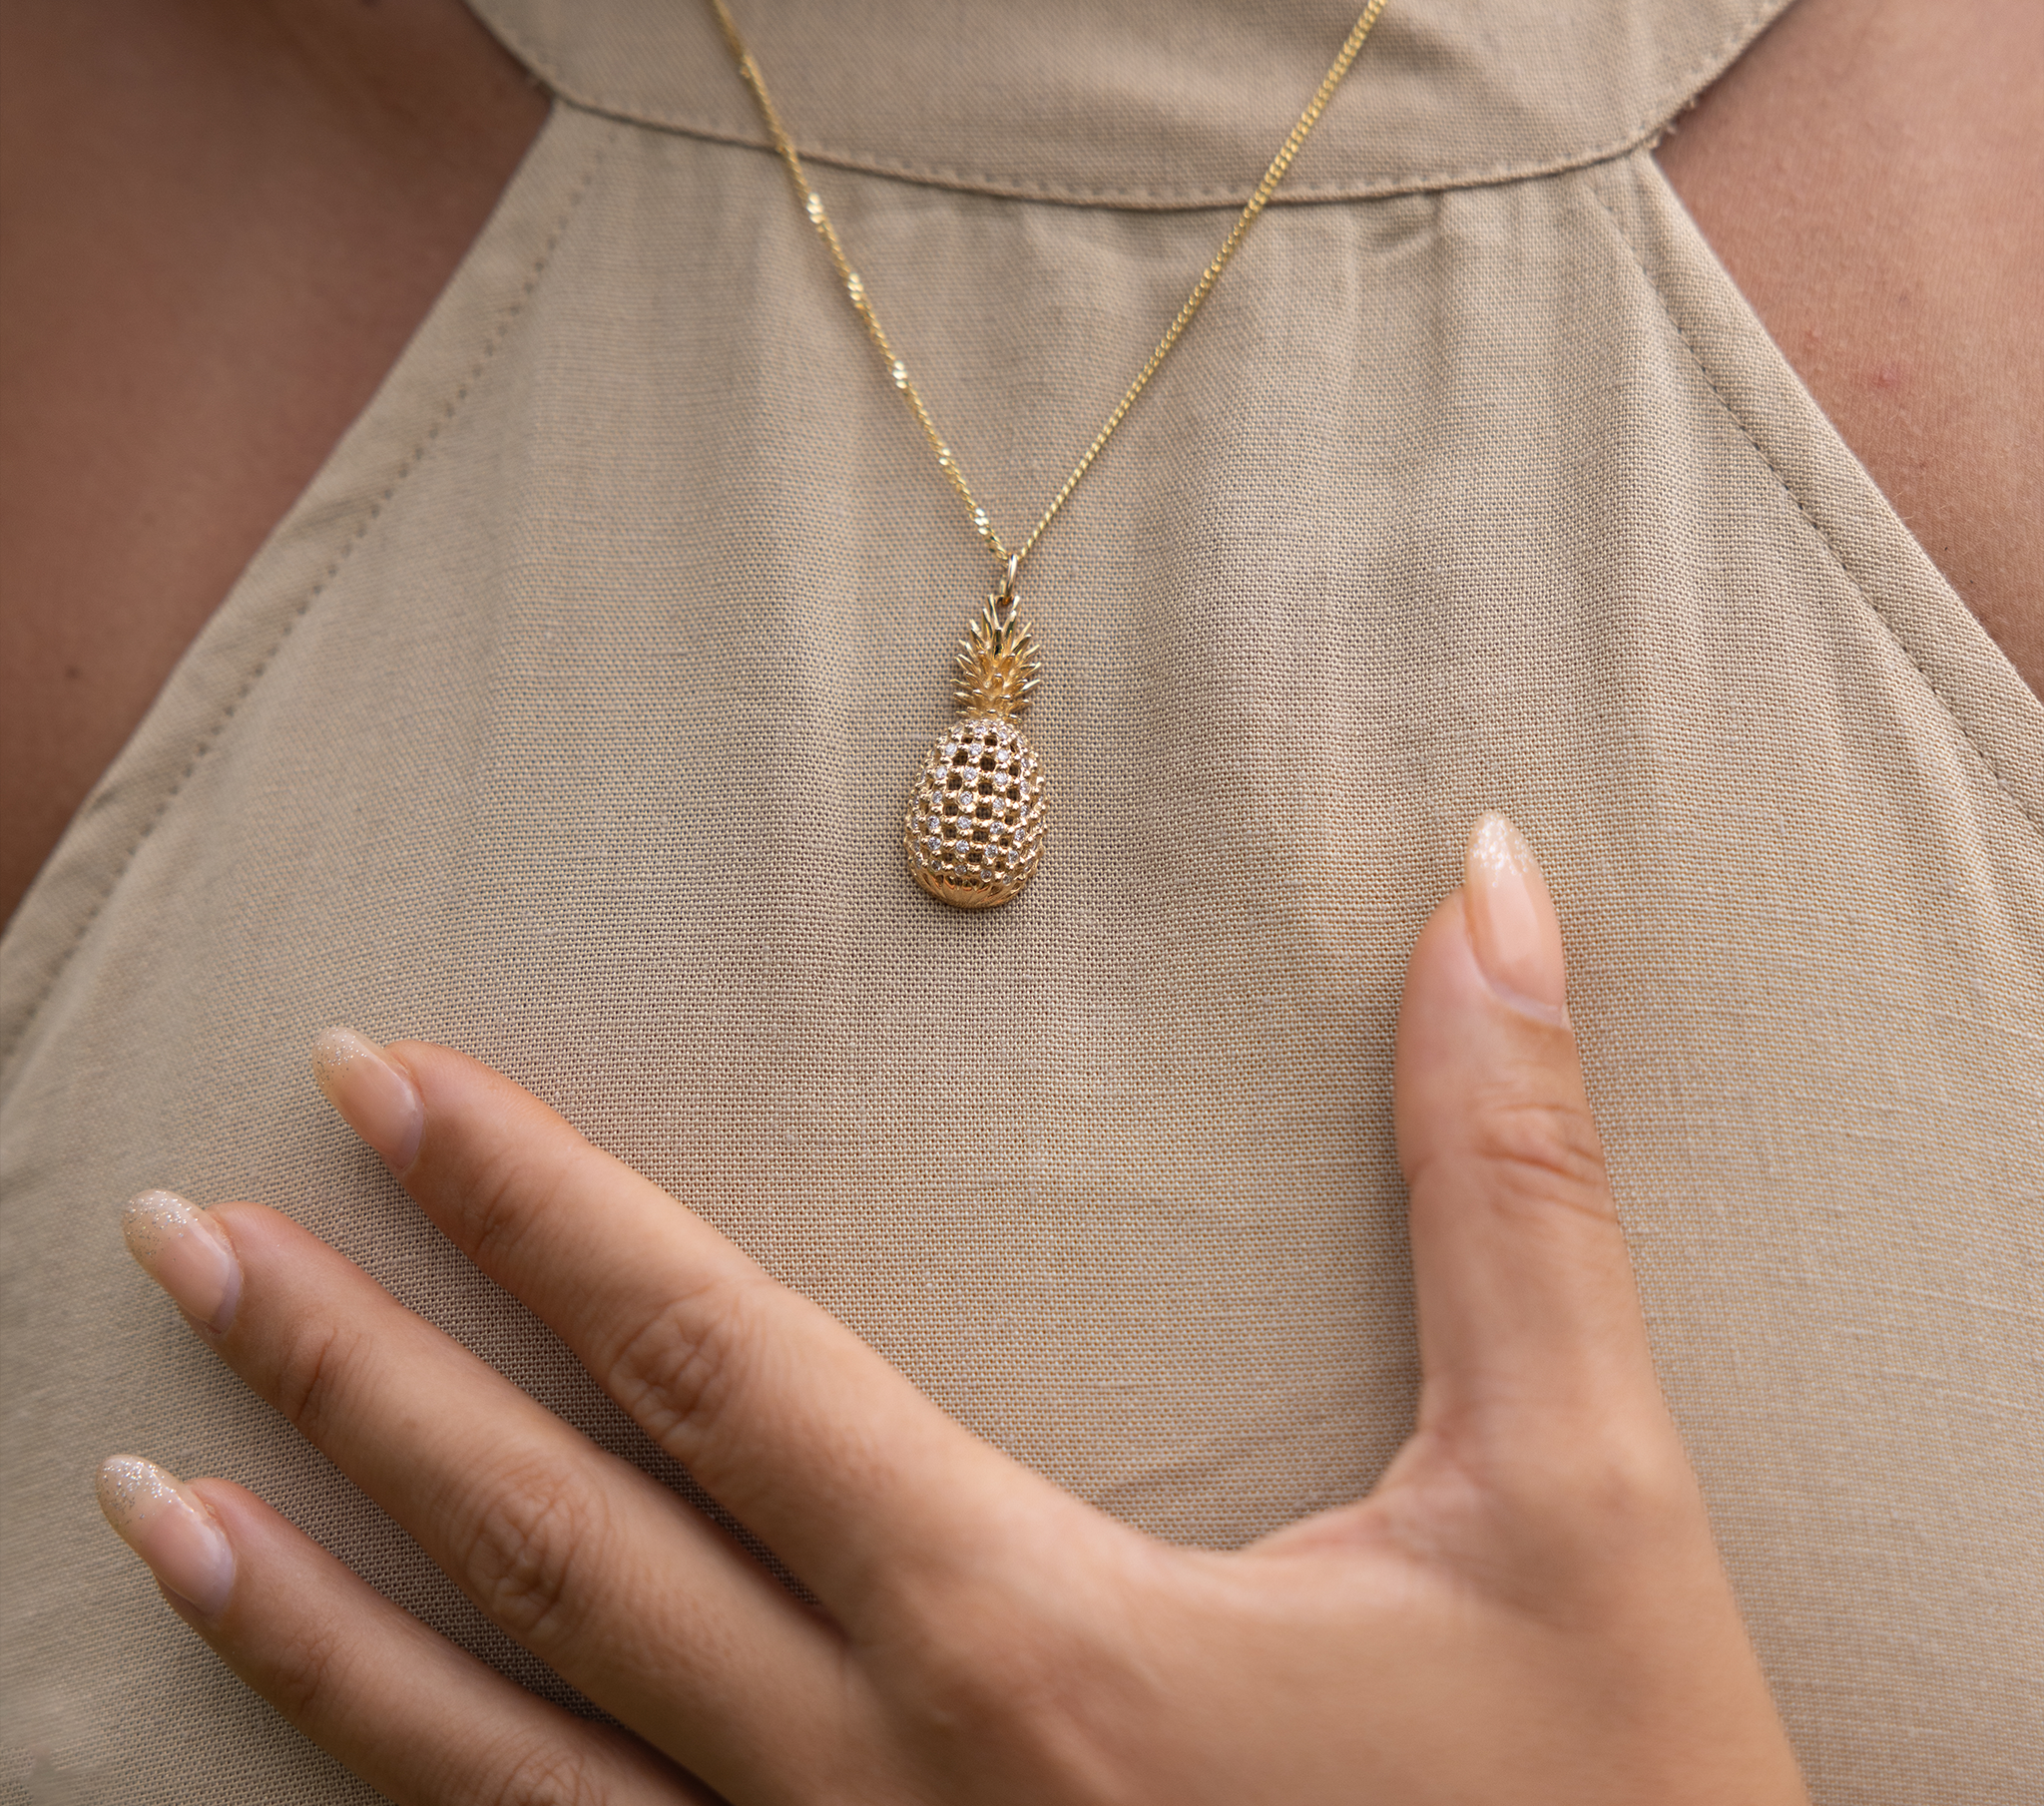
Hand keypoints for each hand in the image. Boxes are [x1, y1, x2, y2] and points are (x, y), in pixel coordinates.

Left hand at [101, 816, 1806, 1803]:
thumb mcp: (1587, 1507)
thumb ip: (1509, 1182)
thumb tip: (1490, 892)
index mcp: (1030, 1641)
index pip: (713, 1363)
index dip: (535, 1204)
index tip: (381, 1081)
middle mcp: (883, 1798)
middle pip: (557, 1545)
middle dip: (355, 1373)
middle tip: (182, 1238)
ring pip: (501, 1774)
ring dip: (317, 1619)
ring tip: (154, 1500)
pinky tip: (332, 1760)